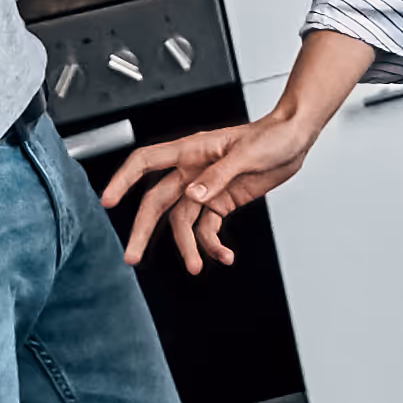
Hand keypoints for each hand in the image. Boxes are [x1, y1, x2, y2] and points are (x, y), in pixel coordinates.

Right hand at [101, 108, 317, 274]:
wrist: (294, 140)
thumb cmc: (271, 136)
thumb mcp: (246, 154)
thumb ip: (217, 176)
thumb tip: (192, 195)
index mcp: (192, 151)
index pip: (146, 162)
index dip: (124, 180)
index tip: (108, 200)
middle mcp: (193, 171)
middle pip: (157, 202)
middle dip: (143, 230)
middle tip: (132, 256)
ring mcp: (206, 188)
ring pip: (182, 222)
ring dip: (187, 246)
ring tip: (195, 266)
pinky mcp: (222, 202)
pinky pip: (208, 228)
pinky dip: (213, 244)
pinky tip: (224, 256)